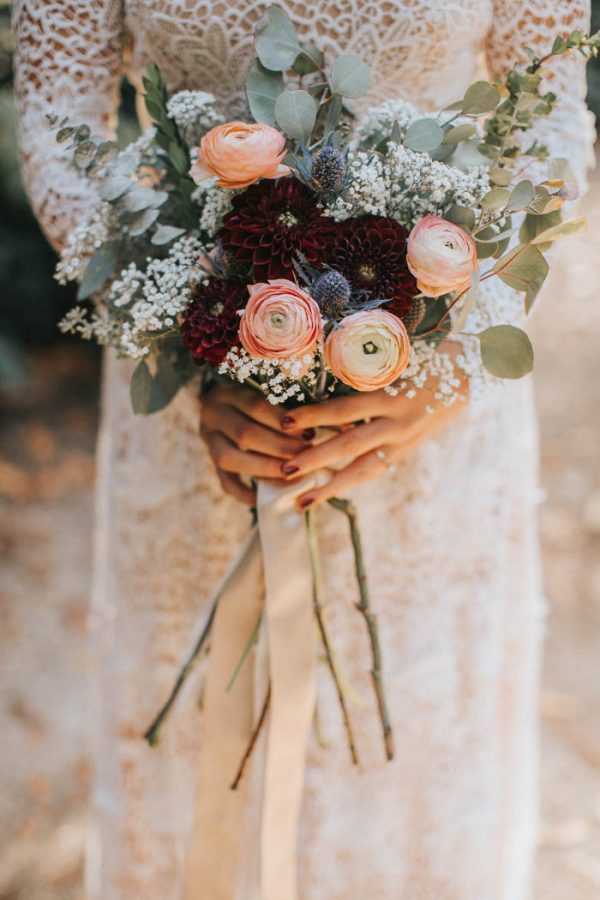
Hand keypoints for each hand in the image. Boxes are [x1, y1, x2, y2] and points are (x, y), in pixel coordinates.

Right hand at [200, 382, 312, 505]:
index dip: (283, 420)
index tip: (310, 432)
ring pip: (230, 458)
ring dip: (264, 468)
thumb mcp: (266, 387)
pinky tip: (265, 498)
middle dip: (279, 447)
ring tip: (292, 472)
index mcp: (228, 391)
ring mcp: (209, 439)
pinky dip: (245, 493)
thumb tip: (313, 425)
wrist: (222, 401)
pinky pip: (225, 481)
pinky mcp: (211, 461)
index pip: (256, 406)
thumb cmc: (259, 393)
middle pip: (244, 434)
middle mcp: (213, 414)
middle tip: (306, 454)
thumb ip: (284, 401)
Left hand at [276, 346, 467, 508]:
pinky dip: (349, 482)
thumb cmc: (428, 355)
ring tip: (302, 502)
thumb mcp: (396, 358)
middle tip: (285, 471)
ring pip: (361, 469)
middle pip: (349, 445)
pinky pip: (374, 471)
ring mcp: (403, 441)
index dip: (313, 415)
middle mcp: (397, 422)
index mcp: (392, 394)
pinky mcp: (406, 451)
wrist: (471, 372)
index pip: (344, 408)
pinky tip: (326, 492)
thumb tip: (318, 372)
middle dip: (315, 460)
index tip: (283, 421)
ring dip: (329, 486)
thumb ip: (362, 370)